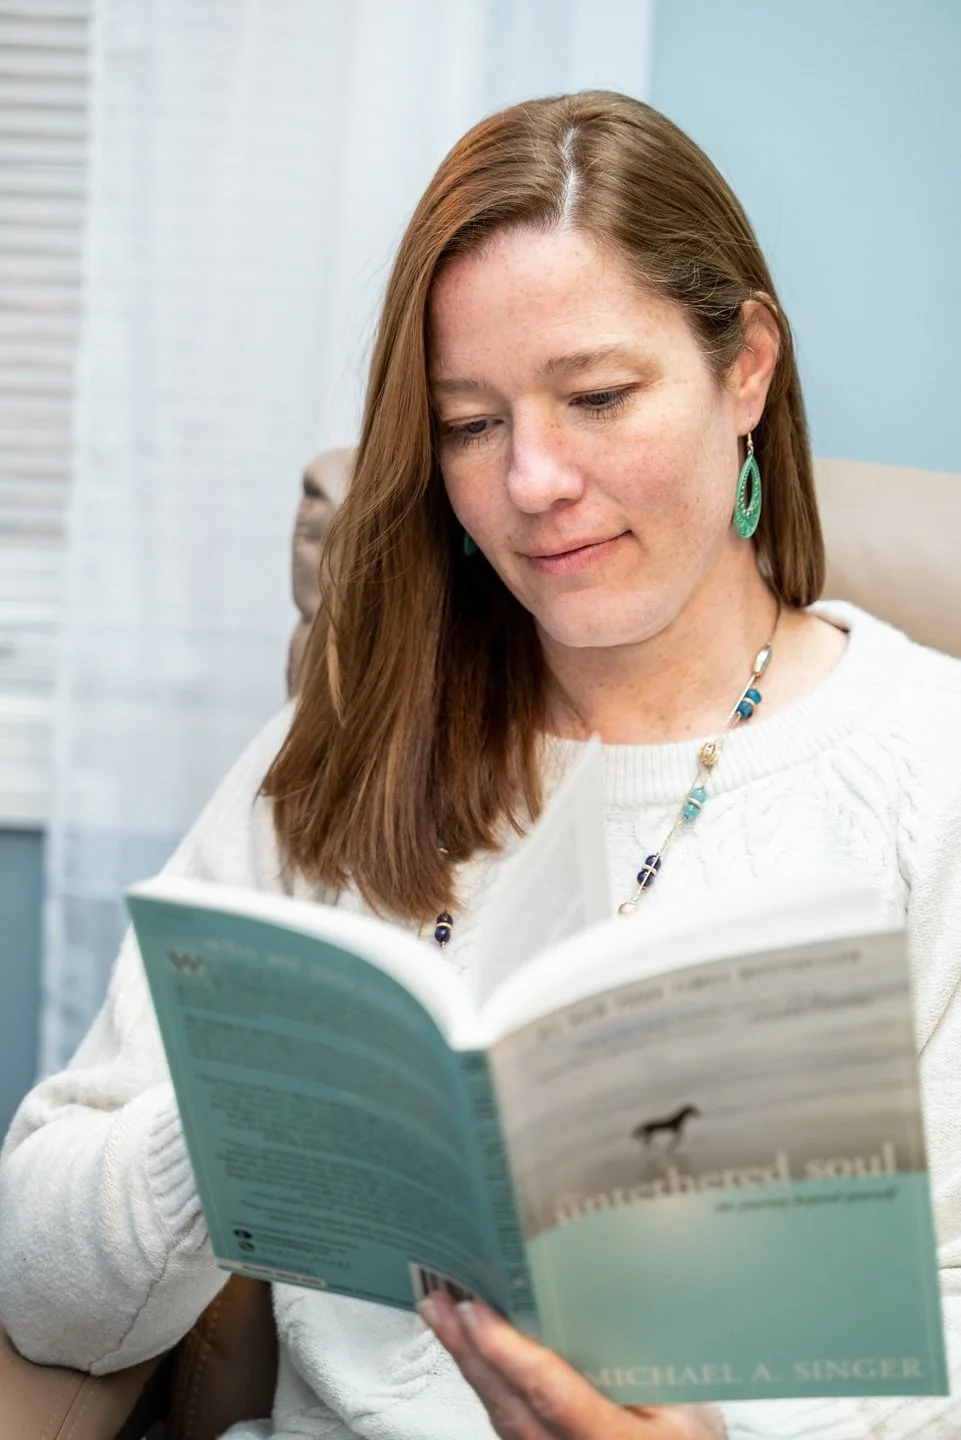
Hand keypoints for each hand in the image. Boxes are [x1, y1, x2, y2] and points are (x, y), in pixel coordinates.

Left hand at [418, 1293, 725, 1439]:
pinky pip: (505, 1419)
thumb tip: (601, 1299)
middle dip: (471, 1351)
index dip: (511, 1354)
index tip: (479, 1311)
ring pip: (500, 1414)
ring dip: (468, 1363)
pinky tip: (468, 1348)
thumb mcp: (685, 1403)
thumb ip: (641, 1362)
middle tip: (443, 1300)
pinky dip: (484, 1380)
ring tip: (442, 1312)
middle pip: (511, 1406)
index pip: (553, 1396)